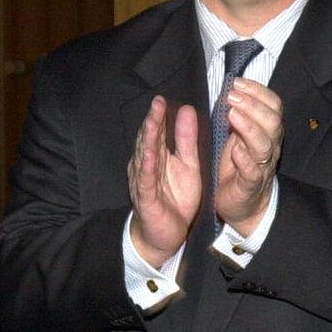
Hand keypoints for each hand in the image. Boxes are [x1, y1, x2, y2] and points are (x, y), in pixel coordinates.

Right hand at [128, 96, 200, 266]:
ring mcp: (144, 181)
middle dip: (152, 121)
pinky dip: (148, 168)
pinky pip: (147, 181)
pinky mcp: (146, 198)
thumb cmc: (175, 197)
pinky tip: (150, 155)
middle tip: (158, 102)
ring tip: (152, 121)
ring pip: (145, 157)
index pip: (157, 132)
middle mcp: (146, 165)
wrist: (166, 233)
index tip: (163, 98)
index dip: (160, 115)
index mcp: (157, 156)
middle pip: (149, 140)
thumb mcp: (188, 164)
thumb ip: (187, 139)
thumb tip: (187, 109)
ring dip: (147, 139)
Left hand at [214, 78, 283, 234]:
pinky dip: (245, 160)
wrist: (245, 205)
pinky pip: (252, 172)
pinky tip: (234, 150)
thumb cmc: (240, 166)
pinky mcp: (250, 185)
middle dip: (252, 105)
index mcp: (269, 131)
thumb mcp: (240, 136)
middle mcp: (270, 146)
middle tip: (230, 95)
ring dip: (249, 127)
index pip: (273, 105)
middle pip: (272, 121)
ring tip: (231, 114)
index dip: (258, 91)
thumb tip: (232, 89)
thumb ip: (240, 116)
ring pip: (264, 144)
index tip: (236, 82)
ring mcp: (262, 166)